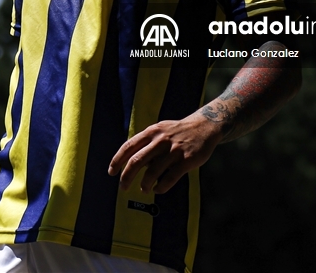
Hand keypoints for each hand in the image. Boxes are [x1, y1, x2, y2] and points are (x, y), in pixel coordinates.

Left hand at [107, 109, 224, 193]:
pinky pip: (170, 178)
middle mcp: (160, 140)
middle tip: (122, 187)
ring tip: (143, 189)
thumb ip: (146, 145)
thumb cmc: (177, 132)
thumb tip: (132, 165)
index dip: (117, 161)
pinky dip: (161, 187)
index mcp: (151, 132)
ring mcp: (174, 150)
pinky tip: (157, 189)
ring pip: (153, 172)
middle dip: (126, 176)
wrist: (204, 127)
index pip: (128, 147)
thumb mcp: (160, 131)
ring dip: (144, 184)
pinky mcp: (187, 160)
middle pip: (137, 161)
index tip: (111, 172)